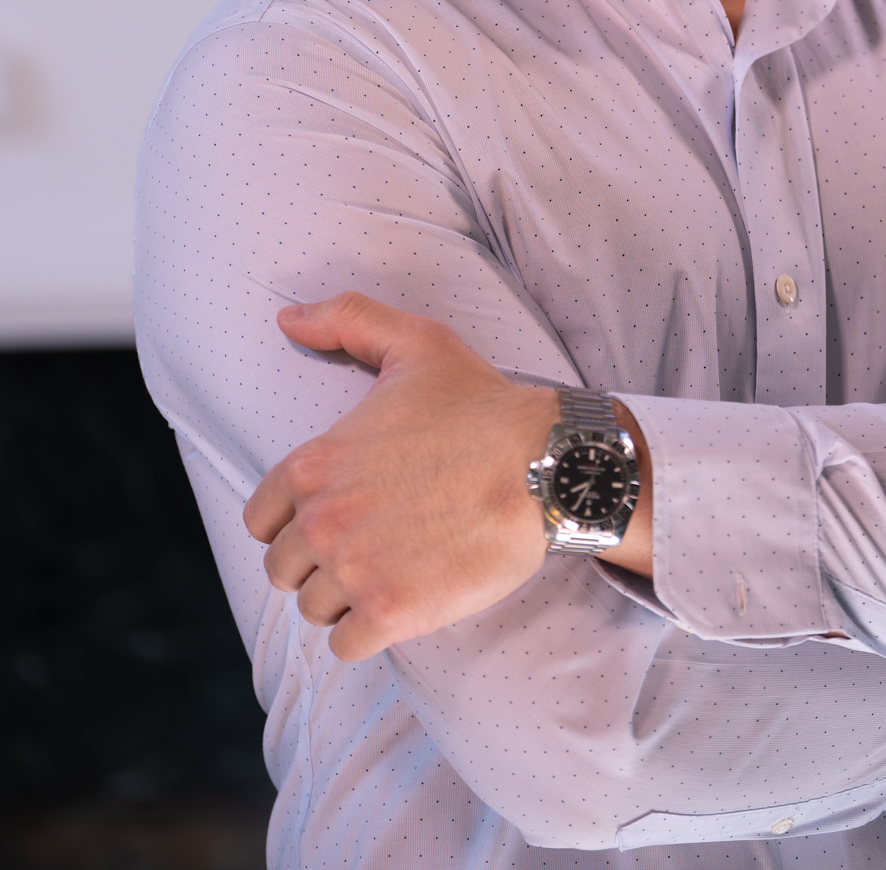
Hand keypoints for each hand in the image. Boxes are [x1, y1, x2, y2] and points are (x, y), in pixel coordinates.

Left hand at [243, 293, 649, 660]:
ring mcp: (355, 572)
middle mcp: (323, 522)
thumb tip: (288, 317)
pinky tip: (399, 602)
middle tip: (368, 543)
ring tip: (389, 569)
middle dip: (318, 561)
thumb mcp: (416, 342)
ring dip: (344, 597)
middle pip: (283, 570)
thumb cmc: (482, 404)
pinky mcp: (391, 613)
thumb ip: (346, 319)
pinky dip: (367, 632)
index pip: (262, 518)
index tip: (335, 513)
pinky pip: (346, 645)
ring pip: (315, 609)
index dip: (293, 518)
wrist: (546, 465)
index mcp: (315, 464)